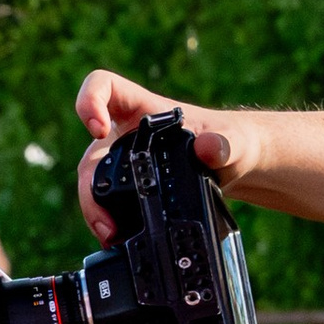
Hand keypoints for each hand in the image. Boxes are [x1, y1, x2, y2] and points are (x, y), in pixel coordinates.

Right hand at [74, 68, 244, 243]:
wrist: (234, 166)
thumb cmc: (231, 142)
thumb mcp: (234, 142)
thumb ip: (225, 144)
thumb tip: (207, 149)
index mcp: (144, 108)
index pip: (103, 86)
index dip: (89, 101)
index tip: (99, 130)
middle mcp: (126, 133)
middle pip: (91, 151)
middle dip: (89, 186)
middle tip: (104, 219)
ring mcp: (123, 159)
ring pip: (92, 180)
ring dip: (93, 209)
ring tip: (109, 234)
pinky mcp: (127, 184)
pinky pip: (103, 198)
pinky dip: (105, 218)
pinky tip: (115, 237)